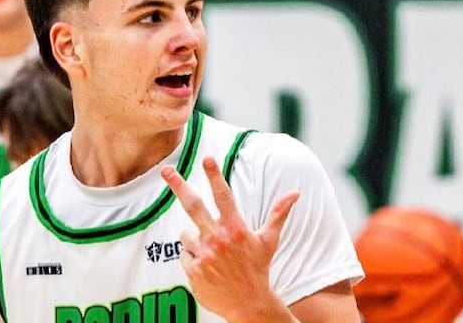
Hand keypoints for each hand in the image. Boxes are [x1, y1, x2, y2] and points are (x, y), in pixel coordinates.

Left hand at [161, 156, 299, 321]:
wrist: (249, 304)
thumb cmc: (258, 269)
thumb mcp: (269, 241)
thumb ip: (279, 214)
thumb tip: (296, 193)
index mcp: (236, 229)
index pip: (223, 196)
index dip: (215, 176)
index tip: (207, 159)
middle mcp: (218, 239)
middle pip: (193, 206)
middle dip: (178, 185)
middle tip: (166, 170)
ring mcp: (204, 254)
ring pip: (187, 234)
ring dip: (195, 239)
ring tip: (212, 254)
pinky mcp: (193, 270)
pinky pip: (185, 254)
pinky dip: (192, 257)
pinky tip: (206, 267)